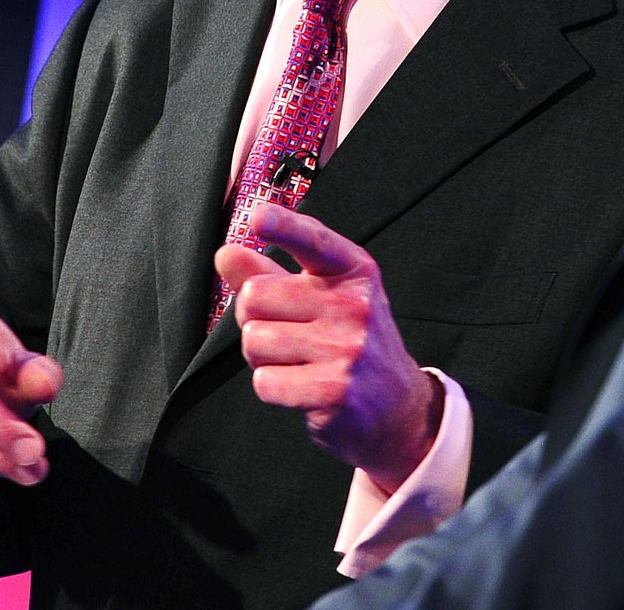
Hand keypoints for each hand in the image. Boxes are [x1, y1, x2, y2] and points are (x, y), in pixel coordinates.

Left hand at [214, 202, 442, 491]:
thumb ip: (270, 273)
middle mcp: (354, 304)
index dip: (283, 226)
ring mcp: (347, 348)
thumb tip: (226, 254)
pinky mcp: (334, 390)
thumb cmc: (348, 342)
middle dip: (252, 317)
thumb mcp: (322, 297)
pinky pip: (265, 381)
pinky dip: (271, 386)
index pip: (313, 240)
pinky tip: (299, 386)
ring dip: (261, 356)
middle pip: (256, 295)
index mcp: (353, 270)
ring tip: (294, 360)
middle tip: (281, 330)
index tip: (258, 217)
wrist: (397, 407)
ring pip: (255, 340)